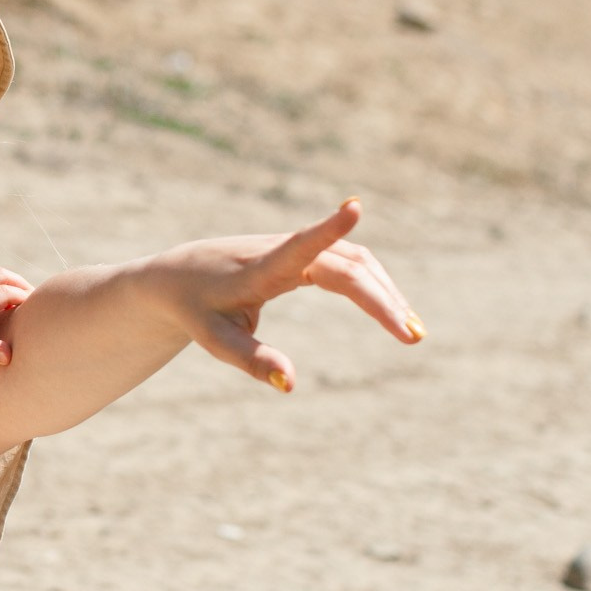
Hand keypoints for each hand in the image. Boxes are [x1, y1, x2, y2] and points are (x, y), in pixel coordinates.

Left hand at [144, 198, 421, 391]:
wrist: (177, 276)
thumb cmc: (195, 309)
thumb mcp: (215, 340)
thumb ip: (252, 360)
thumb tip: (290, 385)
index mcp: (259, 269)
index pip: (299, 245)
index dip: (327, 228)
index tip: (354, 206)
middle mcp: (281, 250)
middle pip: (345, 267)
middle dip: (382, 299)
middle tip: (413, 338)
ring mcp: (295, 247)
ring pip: (354, 262)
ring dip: (385, 292)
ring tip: (412, 331)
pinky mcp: (301, 252)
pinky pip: (349, 263)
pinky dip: (374, 285)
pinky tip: (392, 310)